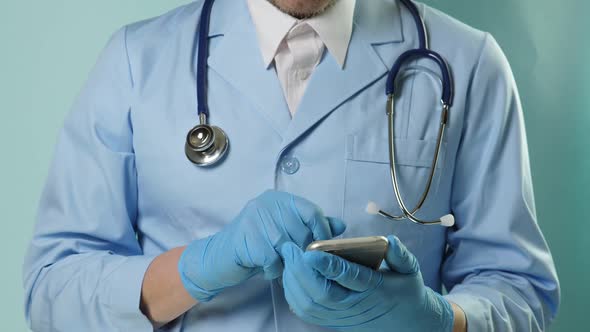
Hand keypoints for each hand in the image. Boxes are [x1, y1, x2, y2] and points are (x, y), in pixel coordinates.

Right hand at [178, 190, 345, 301]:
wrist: (219, 259)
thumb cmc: (258, 247)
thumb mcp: (287, 235)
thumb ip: (312, 228)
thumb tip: (340, 225)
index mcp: (280, 199)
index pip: (311, 211)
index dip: (321, 232)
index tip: (323, 250)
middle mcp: (267, 203)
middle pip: (300, 231)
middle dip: (302, 253)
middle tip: (296, 264)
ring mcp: (254, 217)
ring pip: (286, 246)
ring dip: (286, 263)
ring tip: (281, 267)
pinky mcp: (244, 235)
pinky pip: (270, 258)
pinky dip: (272, 269)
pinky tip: (266, 269)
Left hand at [280, 235, 453, 331]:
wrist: (406, 323)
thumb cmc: (405, 290)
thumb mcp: (410, 271)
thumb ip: (401, 255)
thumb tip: (390, 241)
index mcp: (376, 290)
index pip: (349, 277)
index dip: (328, 265)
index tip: (311, 251)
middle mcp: (356, 305)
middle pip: (322, 293)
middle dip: (301, 270)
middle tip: (290, 248)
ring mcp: (342, 317)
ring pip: (311, 305)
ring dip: (294, 282)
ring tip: (288, 258)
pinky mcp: (333, 322)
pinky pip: (308, 313)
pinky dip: (294, 295)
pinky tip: (289, 276)